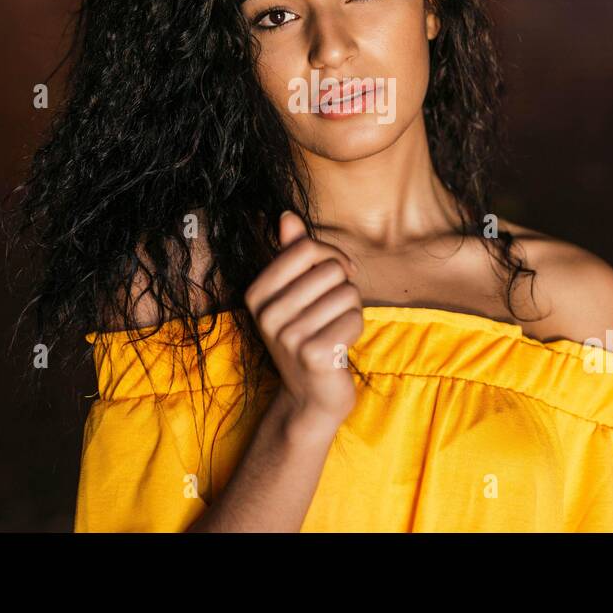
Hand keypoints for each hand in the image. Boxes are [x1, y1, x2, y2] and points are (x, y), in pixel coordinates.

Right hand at [244, 211, 363, 431]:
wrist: (311, 397)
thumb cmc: (308, 335)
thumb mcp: (295, 293)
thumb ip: (292, 254)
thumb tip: (287, 215)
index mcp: (256, 293)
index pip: (305, 247)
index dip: (331, 257)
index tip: (336, 277)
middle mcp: (266, 315)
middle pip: (331, 269)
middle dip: (343, 287)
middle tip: (332, 312)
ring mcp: (288, 337)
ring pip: (347, 293)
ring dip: (351, 311)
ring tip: (334, 330)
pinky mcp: (315, 355)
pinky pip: (354, 319)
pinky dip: (355, 330)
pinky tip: (340, 347)